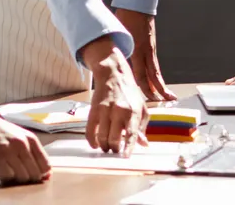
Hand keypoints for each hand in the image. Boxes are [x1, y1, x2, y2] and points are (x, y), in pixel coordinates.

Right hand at [0, 101, 50, 184]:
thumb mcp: (18, 136)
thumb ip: (30, 152)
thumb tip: (44, 174)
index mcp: (31, 139)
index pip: (45, 166)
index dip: (40, 175)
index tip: (31, 175)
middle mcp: (23, 145)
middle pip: (35, 174)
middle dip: (27, 178)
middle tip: (17, 175)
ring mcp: (10, 151)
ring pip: (22, 177)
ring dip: (15, 178)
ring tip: (7, 172)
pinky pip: (8, 176)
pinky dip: (4, 177)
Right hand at [78, 37, 147, 152]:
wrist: (113, 74)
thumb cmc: (130, 93)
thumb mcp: (142, 108)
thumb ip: (143, 127)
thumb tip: (144, 144)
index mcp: (134, 112)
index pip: (132, 134)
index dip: (128, 148)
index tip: (125, 159)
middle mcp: (119, 111)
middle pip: (114, 139)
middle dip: (114, 149)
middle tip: (115, 152)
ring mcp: (105, 110)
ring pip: (102, 136)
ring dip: (104, 146)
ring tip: (106, 149)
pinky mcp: (94, 109)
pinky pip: (90, 129)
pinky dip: (91, 140)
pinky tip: (95, 144)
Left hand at [115, 8, 173, 102]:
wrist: (138, 6)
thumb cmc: (126, 18)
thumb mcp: (117, 36)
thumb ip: (117, 51)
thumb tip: (109, 64)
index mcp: (136, 50)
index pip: (140, 74)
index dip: (142, 88)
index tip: (144, 98)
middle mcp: (145, 52)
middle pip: (152, 76)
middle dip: (157, 90)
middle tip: (162, 102)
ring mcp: (150, 50)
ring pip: (156, 72)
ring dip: (160, 85)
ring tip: (167, 96)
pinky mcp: (152, 48)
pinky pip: (155, 65)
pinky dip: (157, 76)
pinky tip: (157, 82)